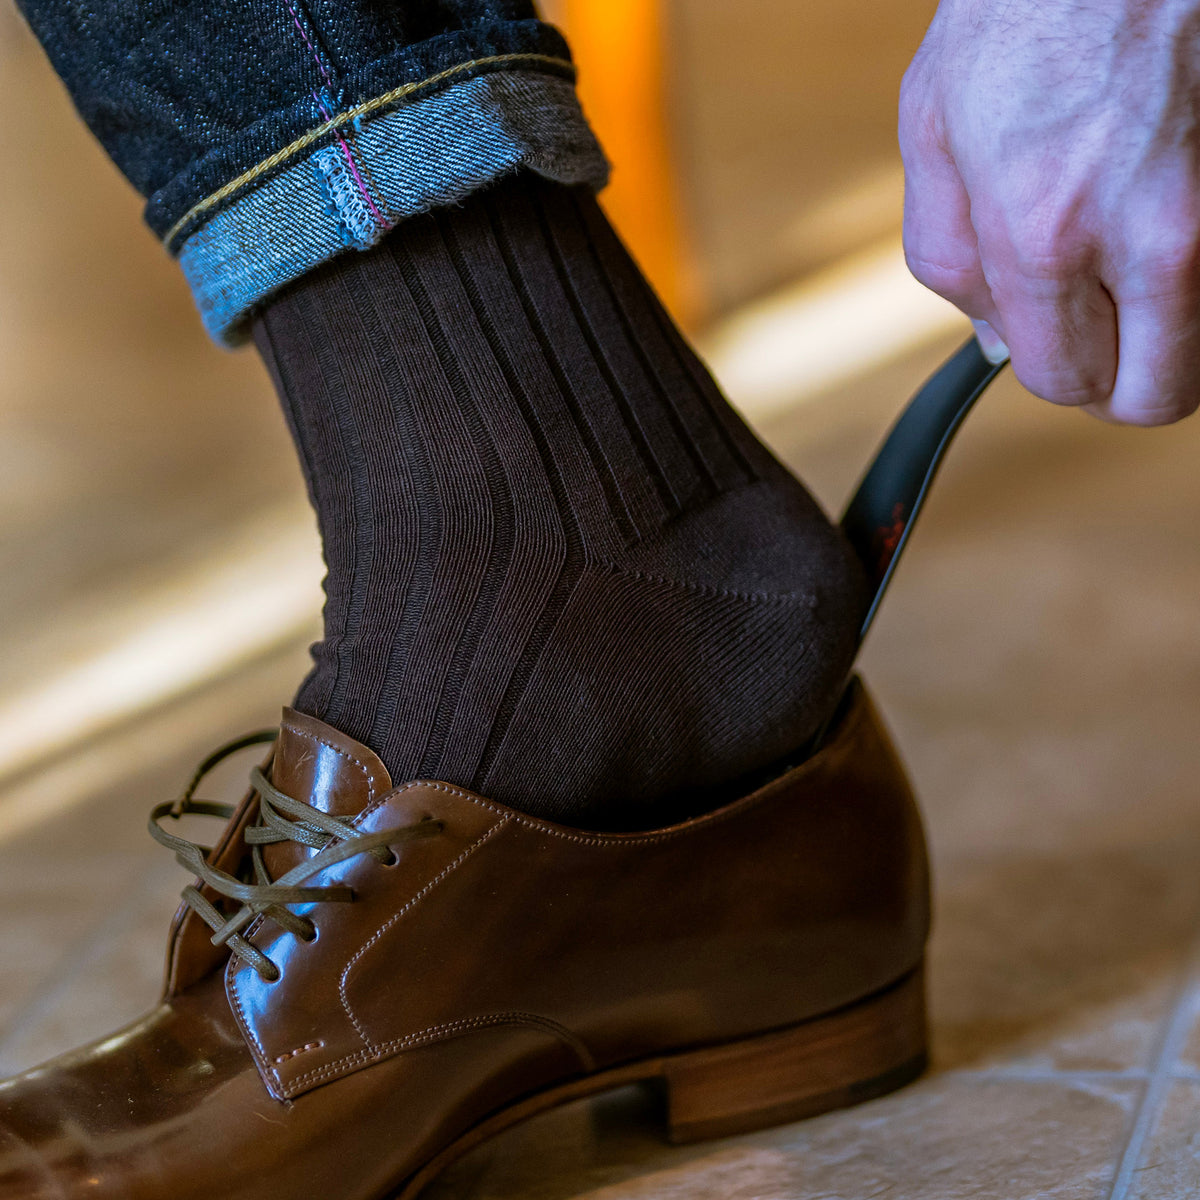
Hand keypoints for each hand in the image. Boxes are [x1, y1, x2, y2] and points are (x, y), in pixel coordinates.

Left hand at [900, 0, 1199, 424]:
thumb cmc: (1020, 13)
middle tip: (1106, 334)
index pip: (1064, 381)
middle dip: (1122, 378)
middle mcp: (1150, 234)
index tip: (1056, 343)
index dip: (1056, 372)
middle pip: (1156, 395)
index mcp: (1045, 234)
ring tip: (1132, 270)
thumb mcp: (934, 133)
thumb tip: (996, 345)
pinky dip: (1195, 273)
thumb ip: (950, 262)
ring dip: (1170, 330)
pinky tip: (1161, 217)